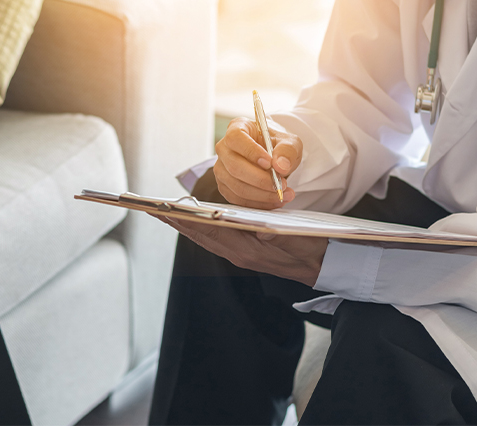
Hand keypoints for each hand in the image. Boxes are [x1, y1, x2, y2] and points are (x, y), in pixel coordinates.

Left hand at [157, 215, 326, 285]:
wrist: (325, 266)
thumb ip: (268, 230)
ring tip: (164, 212)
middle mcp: (237, 254)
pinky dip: (200, 229)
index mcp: (245, 251)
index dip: (185, 218)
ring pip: (204, 238)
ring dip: (184, 224)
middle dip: (175, 221)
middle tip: (151, 208)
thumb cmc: (311, 247)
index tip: (163, 209)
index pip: (207, 231)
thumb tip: (246, 222)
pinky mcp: (244, 253)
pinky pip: (215, 239)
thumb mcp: (291, 236)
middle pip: (199, 235)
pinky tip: (193, 221)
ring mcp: (239, 255)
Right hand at [215, 117, 302, 208]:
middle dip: (260, 180)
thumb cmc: (277, 146)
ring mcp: (221, 168)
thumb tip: (281, 165)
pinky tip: (273, 200)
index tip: (269, 164)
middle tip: (281, 184)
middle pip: (234, 166)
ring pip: (236, 186)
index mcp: (237, 128)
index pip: (236, 138)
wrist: (273, 159)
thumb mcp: (290, 142)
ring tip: (283, 194)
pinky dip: (257, 203)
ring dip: (261, 195)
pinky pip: (237, 199)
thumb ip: (288, 150)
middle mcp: (224, 148)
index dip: (251, 152)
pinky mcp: (224, 186)